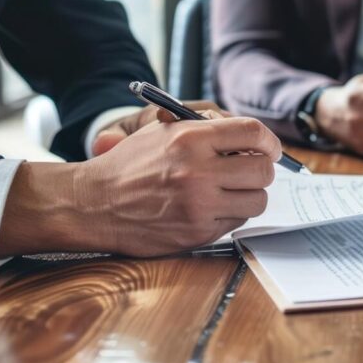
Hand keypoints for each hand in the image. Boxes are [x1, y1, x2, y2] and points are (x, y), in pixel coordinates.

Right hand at [0, 112, 281, 257]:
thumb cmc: (129, 164)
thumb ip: (205, 129)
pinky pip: (236, 221)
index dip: (269, 141)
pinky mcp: (198, 233)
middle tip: (251, 170)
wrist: (93, 204)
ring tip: (232, 190)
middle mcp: (199, 171)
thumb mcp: (162, 132)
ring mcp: (200, 205)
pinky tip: (212, 206)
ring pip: (257, 200)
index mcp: (191, 138)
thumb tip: (248, 135)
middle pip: (263, 170)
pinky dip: (231, 213)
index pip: (254, 133)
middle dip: (262, 169)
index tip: (268, 148)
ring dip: (250, 194)